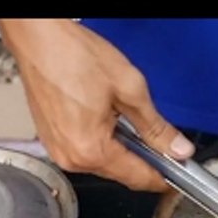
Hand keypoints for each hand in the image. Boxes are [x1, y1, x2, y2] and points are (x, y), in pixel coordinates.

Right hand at [0, 19, 193, 191]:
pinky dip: (101, 142)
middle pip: (120, 174)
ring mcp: (58, 151)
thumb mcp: (129, 89)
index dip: (162, 179)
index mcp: (91, 150)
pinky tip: (106, 119)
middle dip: (143, 162)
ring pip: (103, 163)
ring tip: (126, 120)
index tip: (178, 174)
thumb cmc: (73, 55)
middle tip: (162, 142)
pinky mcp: (51, 140)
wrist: (38, 39)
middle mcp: (71, 158)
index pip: (137, 178)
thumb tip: (177, 149)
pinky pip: (84, 151)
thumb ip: (156, 127)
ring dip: (121, 150)